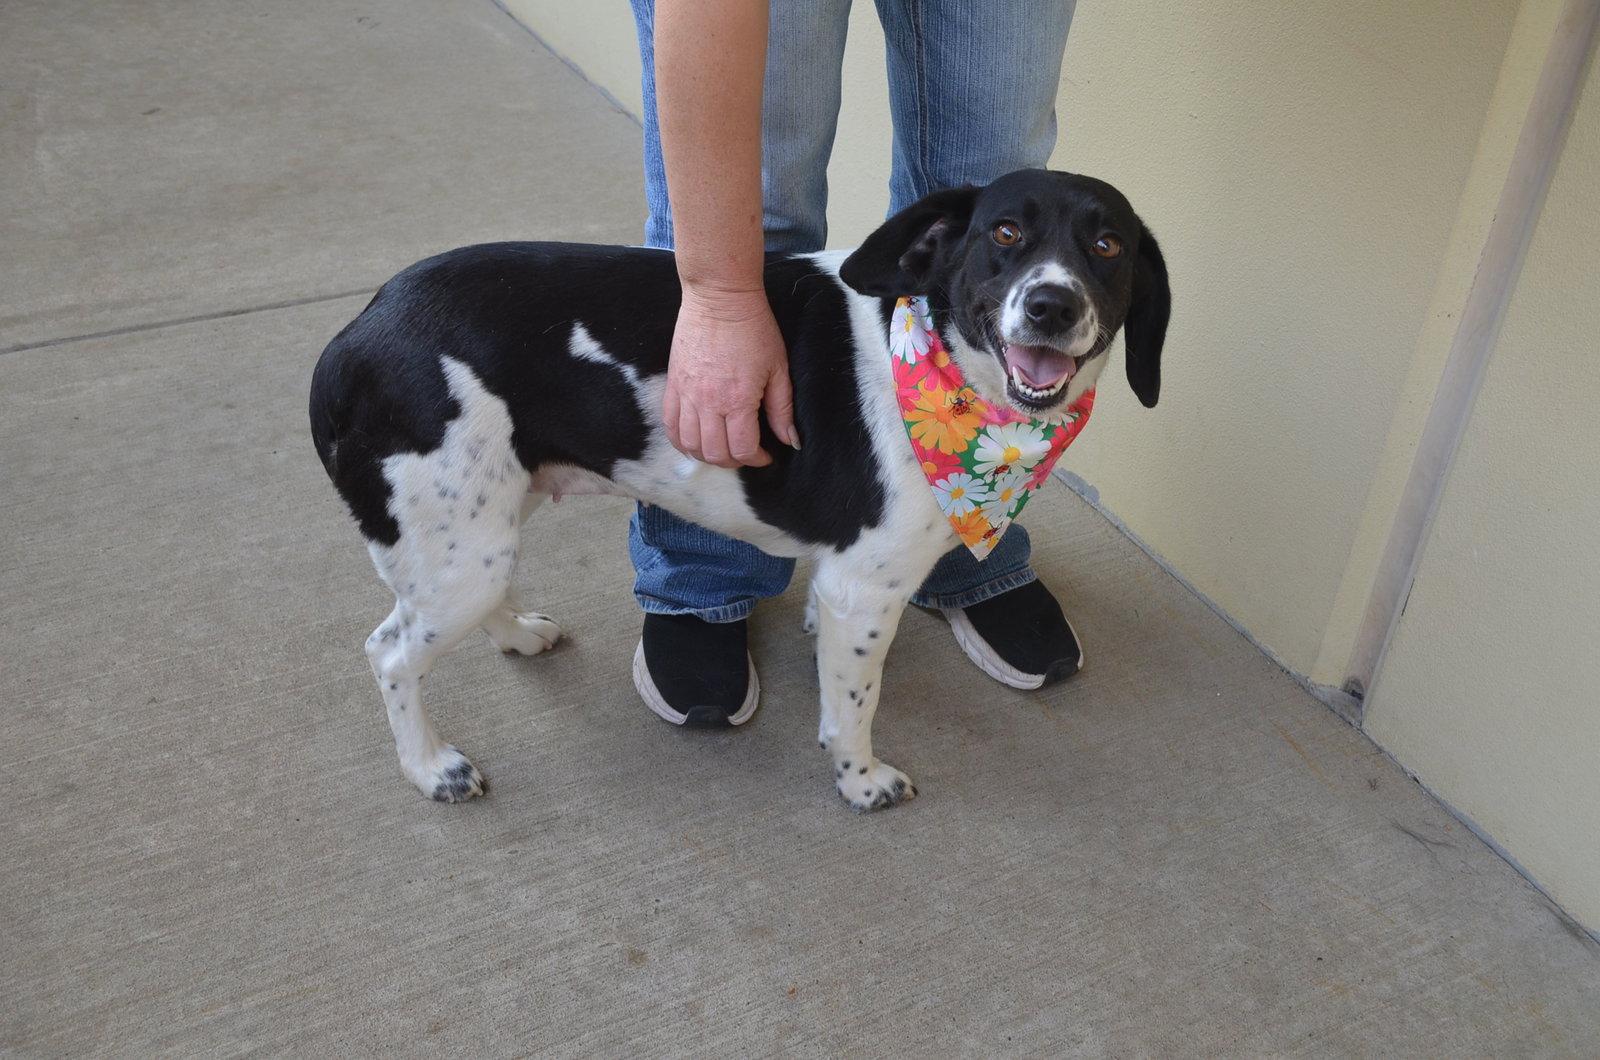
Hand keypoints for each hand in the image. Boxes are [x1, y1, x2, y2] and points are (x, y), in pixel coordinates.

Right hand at [662, 286, 800, 467]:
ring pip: (689, 445)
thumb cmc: (753, 328)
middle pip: (714, 453)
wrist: (719, 297)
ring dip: (706, 455)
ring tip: (721, 448)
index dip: (757, 459)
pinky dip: (681, 441)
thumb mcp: (778, 368)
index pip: (742, 449)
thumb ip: (782, 409)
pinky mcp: (673, 384)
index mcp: (737, 400)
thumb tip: (791, 440)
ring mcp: (686, 394)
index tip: (766, 454)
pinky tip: (694, 440)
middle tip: (746, 452)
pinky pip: (670, 425)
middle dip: (733, 461)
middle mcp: (708, 403)